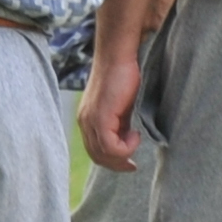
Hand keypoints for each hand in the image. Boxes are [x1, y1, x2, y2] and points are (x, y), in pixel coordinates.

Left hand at [77, 49, 144, 171]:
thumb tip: (128, 138)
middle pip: (97, 156)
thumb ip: (121, 123)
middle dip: (116, 164)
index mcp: (87, 119)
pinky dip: (125, 147)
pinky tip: (135, 135)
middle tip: (133, 165)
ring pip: (103, 154)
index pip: (94, 150)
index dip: (111, 160)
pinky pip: (110, 147)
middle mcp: (84, 121)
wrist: (118, 55)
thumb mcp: (121, 106)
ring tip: (136, 140)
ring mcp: (90, 120)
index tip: (128, 162)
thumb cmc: (123, 75)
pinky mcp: (100, 117)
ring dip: (123, 154)